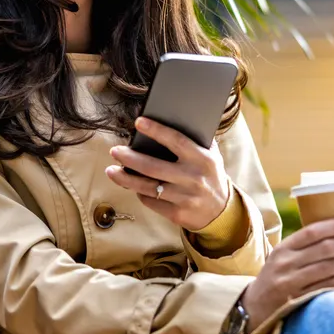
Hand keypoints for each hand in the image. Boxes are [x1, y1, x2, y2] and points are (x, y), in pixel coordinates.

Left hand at [106, 117, 230, 231]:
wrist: (222, 210)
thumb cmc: (210, 175)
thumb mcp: (211, 155)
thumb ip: (196, 139)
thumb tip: (170, 119)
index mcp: (202, 159)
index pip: (177, 141)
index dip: (157, 131)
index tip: (139, 122)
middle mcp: (193, 178)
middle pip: (154, 167)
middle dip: (130, 158)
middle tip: (115, 151)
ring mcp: (185, 197)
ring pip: (148, 187)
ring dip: (126, 179)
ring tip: (111, 170)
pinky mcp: (177, 214)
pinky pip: (151, 201)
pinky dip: (139, 193)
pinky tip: (131, 185)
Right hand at [240, 217, 333, 332]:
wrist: (253, 309)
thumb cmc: (276, 278)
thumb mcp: (283, 258)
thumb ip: (305, 248)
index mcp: (283, 248)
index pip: (313, 232)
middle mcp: (285, 264)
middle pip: (325, 249)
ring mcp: (289, 284)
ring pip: (327, 268)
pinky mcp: (295, 301)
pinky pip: (325, 288)